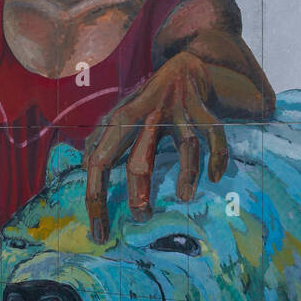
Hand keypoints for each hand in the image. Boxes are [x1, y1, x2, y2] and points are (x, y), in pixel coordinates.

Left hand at [83, 51, 228, 242]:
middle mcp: (146, 116)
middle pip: (139, 159)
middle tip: (141, 218)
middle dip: (138, 192)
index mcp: (118, 122)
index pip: (98, 163)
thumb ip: (98, 140)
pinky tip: (216, 176)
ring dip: (187, 174)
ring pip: (184, 146)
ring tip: (185, 198)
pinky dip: (218, 156)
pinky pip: (214, 135)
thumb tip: (82, 168)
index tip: (99, 233)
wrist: (184, 67)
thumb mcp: (117, 117)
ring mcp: (177, 111)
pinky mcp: (202, 109)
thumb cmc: (144, 101)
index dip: (96, 200)